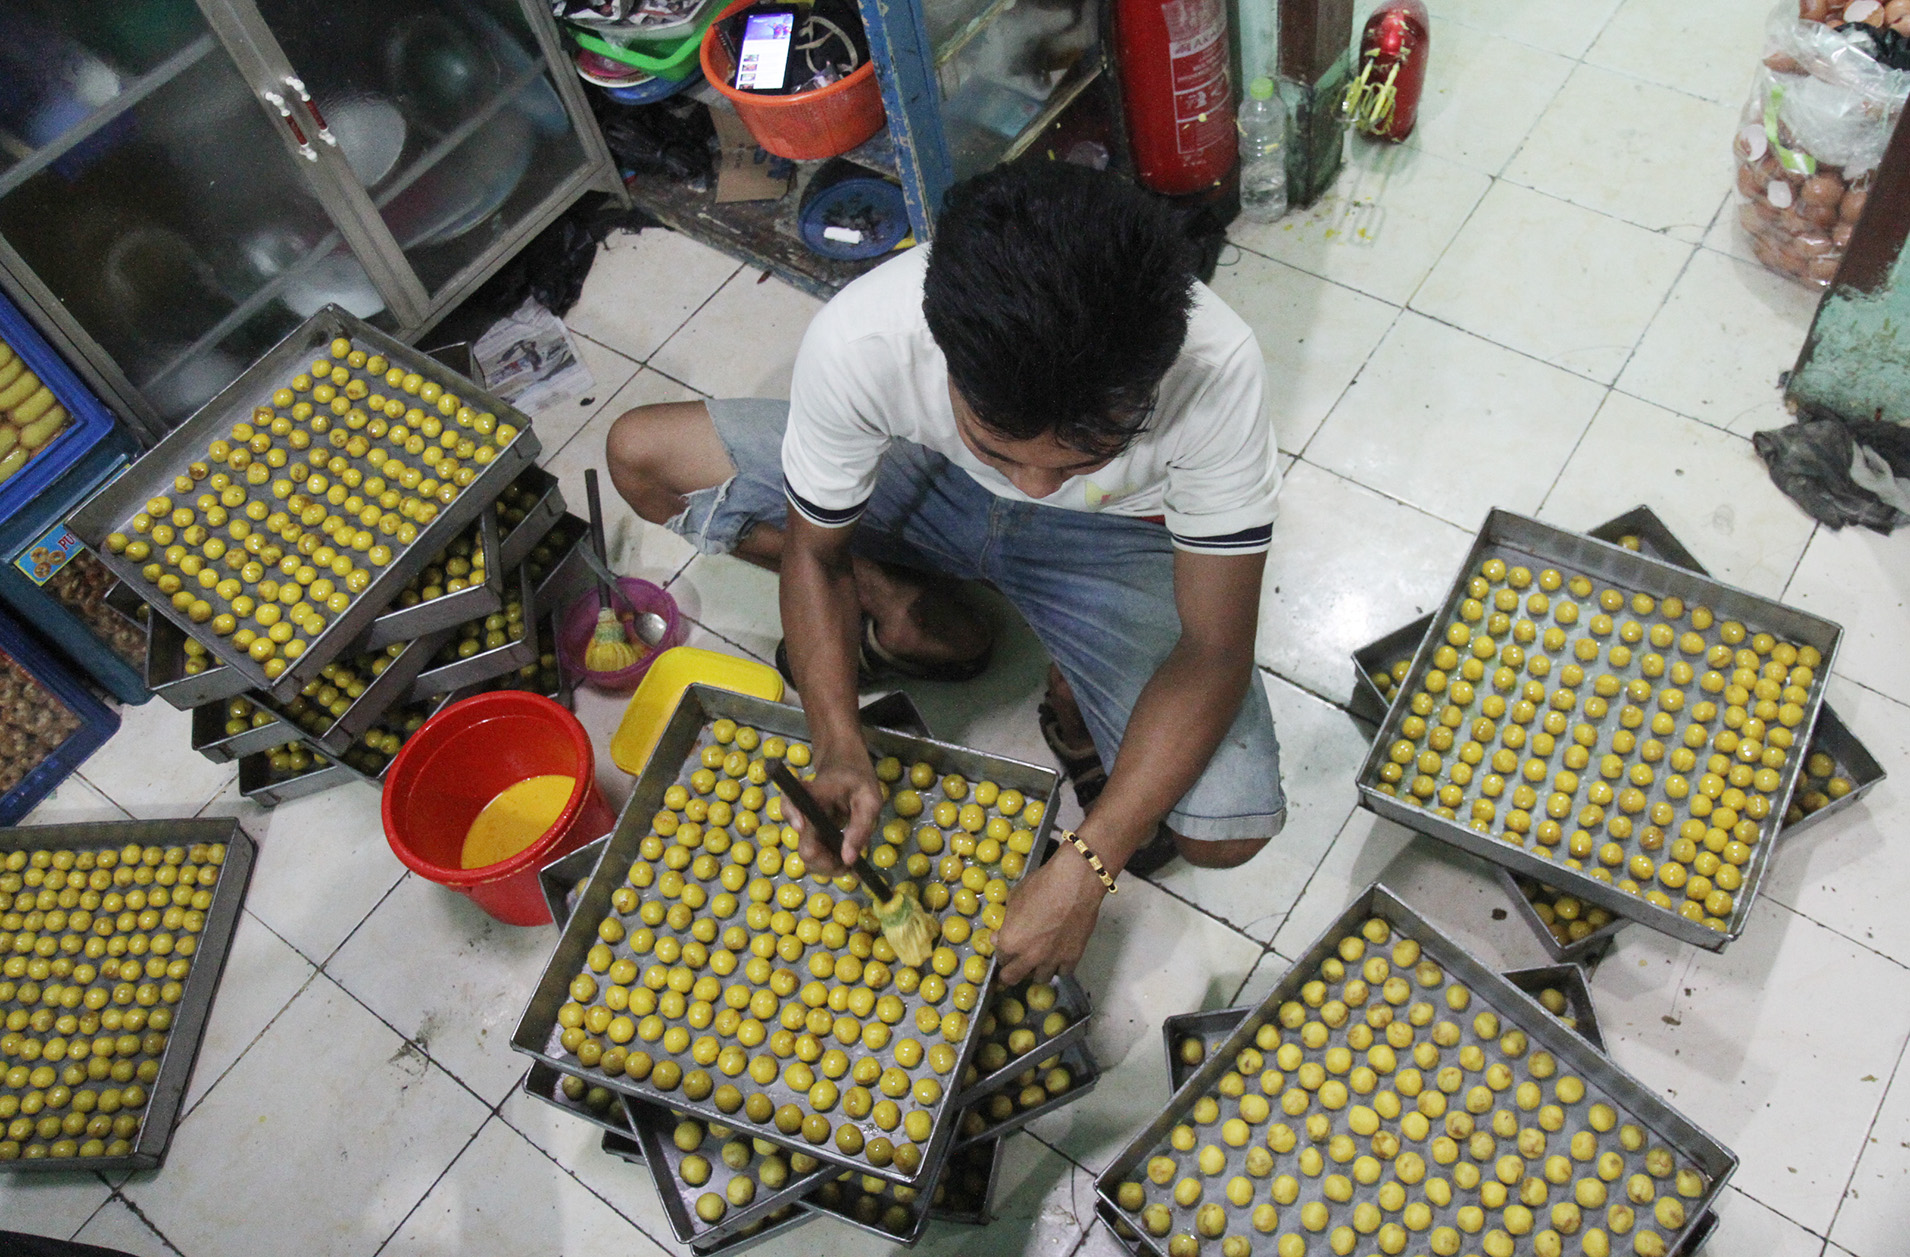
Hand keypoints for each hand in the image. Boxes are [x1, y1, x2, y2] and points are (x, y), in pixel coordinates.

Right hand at [787, 749, 883, 876]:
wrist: (844, 765)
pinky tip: (844, 859)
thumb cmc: (858, 779)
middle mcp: (800, 812)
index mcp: (811, 796)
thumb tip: (849, 859)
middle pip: (804, 849)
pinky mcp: (807, 833)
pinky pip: (813, 855)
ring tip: (851, 860)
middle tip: (852, 863)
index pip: (791, 810)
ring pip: (808, 857)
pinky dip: (828, 862)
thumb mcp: (870, 799)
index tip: (819, 841)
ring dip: (829, 865)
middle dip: (829, 863)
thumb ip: (860, 828)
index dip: (801, 829)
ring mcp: (802, 825)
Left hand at [994, 850, 1107, 984]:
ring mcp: (1052, 960)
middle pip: (1013, 978)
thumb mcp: (1014, 898)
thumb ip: (1006, 921)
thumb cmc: (1040, 885)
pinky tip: (1059, 955)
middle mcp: (1029, 957)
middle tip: (1017, 965)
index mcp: (1010, 941)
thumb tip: (998, 937)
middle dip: (1012, 973)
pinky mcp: (1072, 958)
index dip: (1004, 952)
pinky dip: (1060, 966)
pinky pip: (1063, 972)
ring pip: (1041, 978)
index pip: (1001, 958)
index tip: (1008, 948)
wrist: (1074, 883)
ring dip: (1038, 970)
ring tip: (1041, 958)